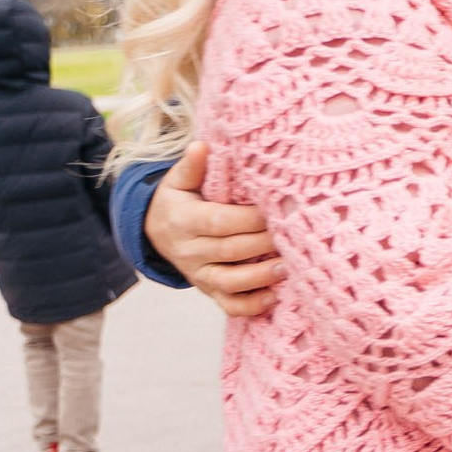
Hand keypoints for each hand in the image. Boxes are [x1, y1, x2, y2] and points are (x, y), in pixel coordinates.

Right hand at [149, 141, 282, 317]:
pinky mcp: (209, 290)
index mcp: (184, 220)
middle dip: (263, 244)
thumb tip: (201, 146)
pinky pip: (229, 304)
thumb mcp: (178, 181)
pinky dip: (251, 306)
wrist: (157, 232)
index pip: (219, 221)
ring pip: (230, 282)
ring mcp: (199, 274)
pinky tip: (275, 297)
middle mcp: (190, 251)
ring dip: (260, 277)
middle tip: (294, 236)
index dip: (248, 218)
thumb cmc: (179, 200)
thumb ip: (191, 167)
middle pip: (230, 250)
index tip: (275, 210)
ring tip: (288, 268)